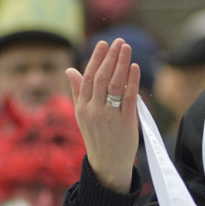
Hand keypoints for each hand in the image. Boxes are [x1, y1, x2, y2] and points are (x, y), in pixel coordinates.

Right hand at [65, 38, 140, 192]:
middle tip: (118, 41)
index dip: (96, 59)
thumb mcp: (81, 114)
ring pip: (115, 85)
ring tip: (127, 48)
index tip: (103, 44)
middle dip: (111, 57)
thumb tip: (69, 70)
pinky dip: (132, 81)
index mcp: (82, 107)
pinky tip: (135, 68)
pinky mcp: (126, 123)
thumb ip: (78, 91)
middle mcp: (94, 111)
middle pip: (102, 78)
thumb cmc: (96, 136)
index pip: (88, 78)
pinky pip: (130, 98)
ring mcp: (110, 117)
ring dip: (122, 64)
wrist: (107, 164)